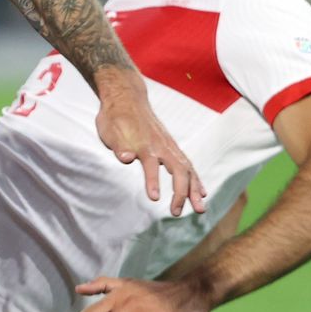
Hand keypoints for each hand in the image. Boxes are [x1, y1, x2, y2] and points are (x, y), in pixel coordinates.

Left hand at [95, 76, 205, 215]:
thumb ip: (119, 145)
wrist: (126, 99)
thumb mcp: (109, 130)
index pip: (151, 165)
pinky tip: (201, 193)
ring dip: (194, 190)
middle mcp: (161, 145)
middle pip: (177, 170)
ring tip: (199, 209)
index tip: (154, 199)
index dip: (152, 181)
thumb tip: (126, 156)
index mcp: (144, 143)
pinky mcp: (171, 147)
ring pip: (187, 169)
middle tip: (176, 212)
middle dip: (180, 192)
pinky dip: (195, 180)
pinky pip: (187, 165)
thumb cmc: (115, 118)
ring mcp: (169, 146)